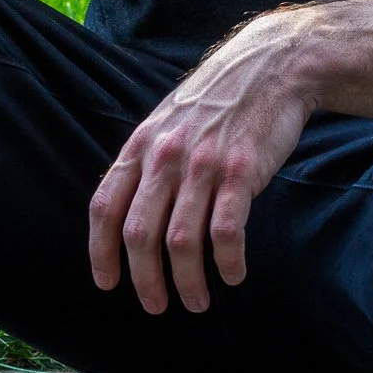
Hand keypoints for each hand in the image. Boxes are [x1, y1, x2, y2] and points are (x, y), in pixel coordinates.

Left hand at [88, 12, 314, 313]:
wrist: (272, 66)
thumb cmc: (217, 102)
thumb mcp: (167, 122)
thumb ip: (146, 162)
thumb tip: (126, 213)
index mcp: (141, 146)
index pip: (105, 207)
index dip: (101, 251)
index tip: (106, 283)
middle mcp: (165, 157)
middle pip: (139, 234)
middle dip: (143, 280)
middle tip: (156, 306)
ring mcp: (203, 165)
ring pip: (181, 242)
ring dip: (187, 282)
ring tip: (195, 303)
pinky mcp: (242, 172)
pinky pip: (226, 231)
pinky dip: (226, 262)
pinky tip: (232, 275)